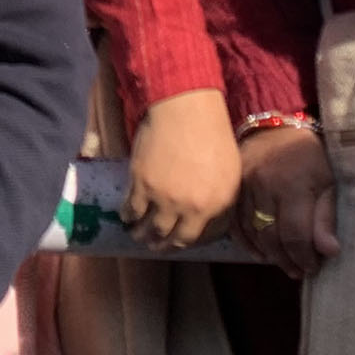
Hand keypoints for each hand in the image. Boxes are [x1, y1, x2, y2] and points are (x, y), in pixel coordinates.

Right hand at [122, 89, 241, 250]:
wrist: (185, 109)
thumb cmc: (212, 134)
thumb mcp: (229, 170)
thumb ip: (221, 197)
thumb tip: (209, 215)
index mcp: (218, 204)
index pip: (201, 237)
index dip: (185, 241)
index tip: (176, 241)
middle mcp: (192, 208)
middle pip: (173, 239)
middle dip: (162, 245)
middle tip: (154, 245)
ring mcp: (165, 198)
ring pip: (149, 229)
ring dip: (141, 235)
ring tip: (136, 234)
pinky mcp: (142, 184)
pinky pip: (131, 210)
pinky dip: (127, 216)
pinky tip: (125, 216)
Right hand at [234, 126, 338, 279]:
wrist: (276, 127)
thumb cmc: (310, 156)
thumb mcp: (328, 181)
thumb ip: (326, 217)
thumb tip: (328, 251)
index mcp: (292, 185)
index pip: (295, 234)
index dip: (303, 257)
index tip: (313, 268)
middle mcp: (264, 185)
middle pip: (271, 237)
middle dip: (286, 259)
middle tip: (298, 271)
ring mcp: (243, 185)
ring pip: (252, 231)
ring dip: (268, 253)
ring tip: (282, 263)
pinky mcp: (231, 186)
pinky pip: (234, 221)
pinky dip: (245, 241)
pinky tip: (259, 253)